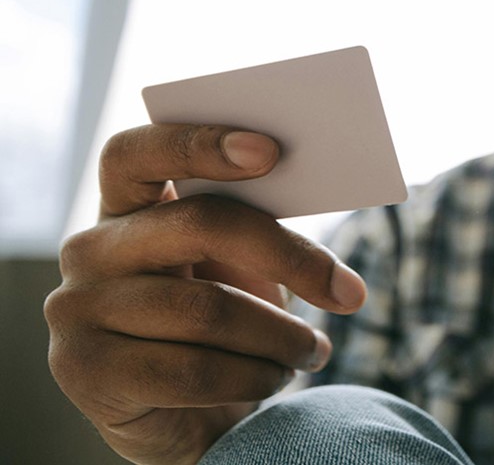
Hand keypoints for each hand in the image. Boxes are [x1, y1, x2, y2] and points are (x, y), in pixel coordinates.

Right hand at [44, 124, 366, 463]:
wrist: (180, 417)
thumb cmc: (219, 324)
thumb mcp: (235, 268)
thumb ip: (254, 227)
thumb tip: (325, 239)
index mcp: (125, 206)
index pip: (137, 152)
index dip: (198, 143)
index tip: (270, 151)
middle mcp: (89, 250)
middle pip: (198, 224)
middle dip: (290, 257)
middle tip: (350, 293)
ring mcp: (78, 311)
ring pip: (208, 310)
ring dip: (282, 337)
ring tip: (313, 351)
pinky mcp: (87, 374)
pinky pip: (195, 371)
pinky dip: (255, 376)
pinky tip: (276, 379)